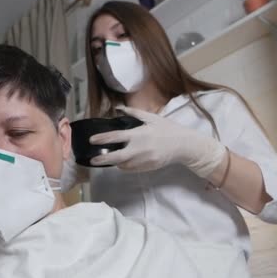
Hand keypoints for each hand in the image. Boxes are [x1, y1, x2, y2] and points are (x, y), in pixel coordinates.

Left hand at [90, 106, 225, 176]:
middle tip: (93, 159)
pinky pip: (132, 169)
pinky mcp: (148, 168)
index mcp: (139, 134)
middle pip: (116, 157)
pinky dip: (125, 166)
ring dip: (115, 163)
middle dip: (102, 159)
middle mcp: (139, 149)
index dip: (102, 139)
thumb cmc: (167, 129)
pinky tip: (123, 161)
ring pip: (123, 165)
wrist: (184, 145)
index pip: (115, 137)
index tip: (92, 140)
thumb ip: (134, 112)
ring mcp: (144, 161)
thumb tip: (118, 108)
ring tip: (109, 158)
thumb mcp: (151, 117)